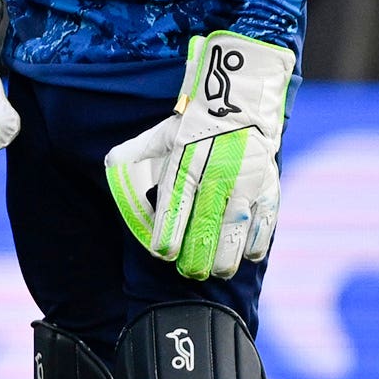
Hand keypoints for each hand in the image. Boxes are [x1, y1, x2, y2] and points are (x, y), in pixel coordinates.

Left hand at [105, 31, 291, 279]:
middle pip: (206, 227)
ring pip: (237, 231)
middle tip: (189, 272)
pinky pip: (265, 223)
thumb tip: (109, 170)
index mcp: (185, 167)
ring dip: (226, 256)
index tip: (163, 253)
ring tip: (216, 271)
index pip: (174, 208)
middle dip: (197, 256)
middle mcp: (217, 178)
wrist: (237, 105)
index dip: (168, 235)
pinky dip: (256, 242)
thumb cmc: (190, 128)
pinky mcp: (269, 188)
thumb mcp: (155, 138)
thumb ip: (132, 158)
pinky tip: (247, 254)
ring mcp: (247, 185)